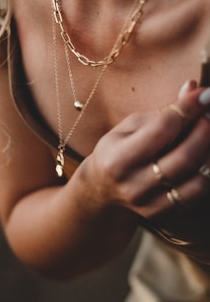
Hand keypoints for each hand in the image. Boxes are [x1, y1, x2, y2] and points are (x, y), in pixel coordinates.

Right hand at [87, 83, 209, 225]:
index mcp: (118, 158)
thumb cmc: (117, 151)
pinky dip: (206, 172)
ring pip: (196, 180)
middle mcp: (133, 185)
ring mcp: (149, 204)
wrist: (102, 191)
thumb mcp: (129, 127)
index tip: (204, 95)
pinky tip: (203, 157)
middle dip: (205, 130)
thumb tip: (193, 88)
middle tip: (209, 115)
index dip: (188, 108)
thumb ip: (163, 111)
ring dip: (209, 152)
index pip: (162, 128)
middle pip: (184, 157)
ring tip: (206, 135)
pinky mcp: (163, 214)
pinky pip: (197, 194)